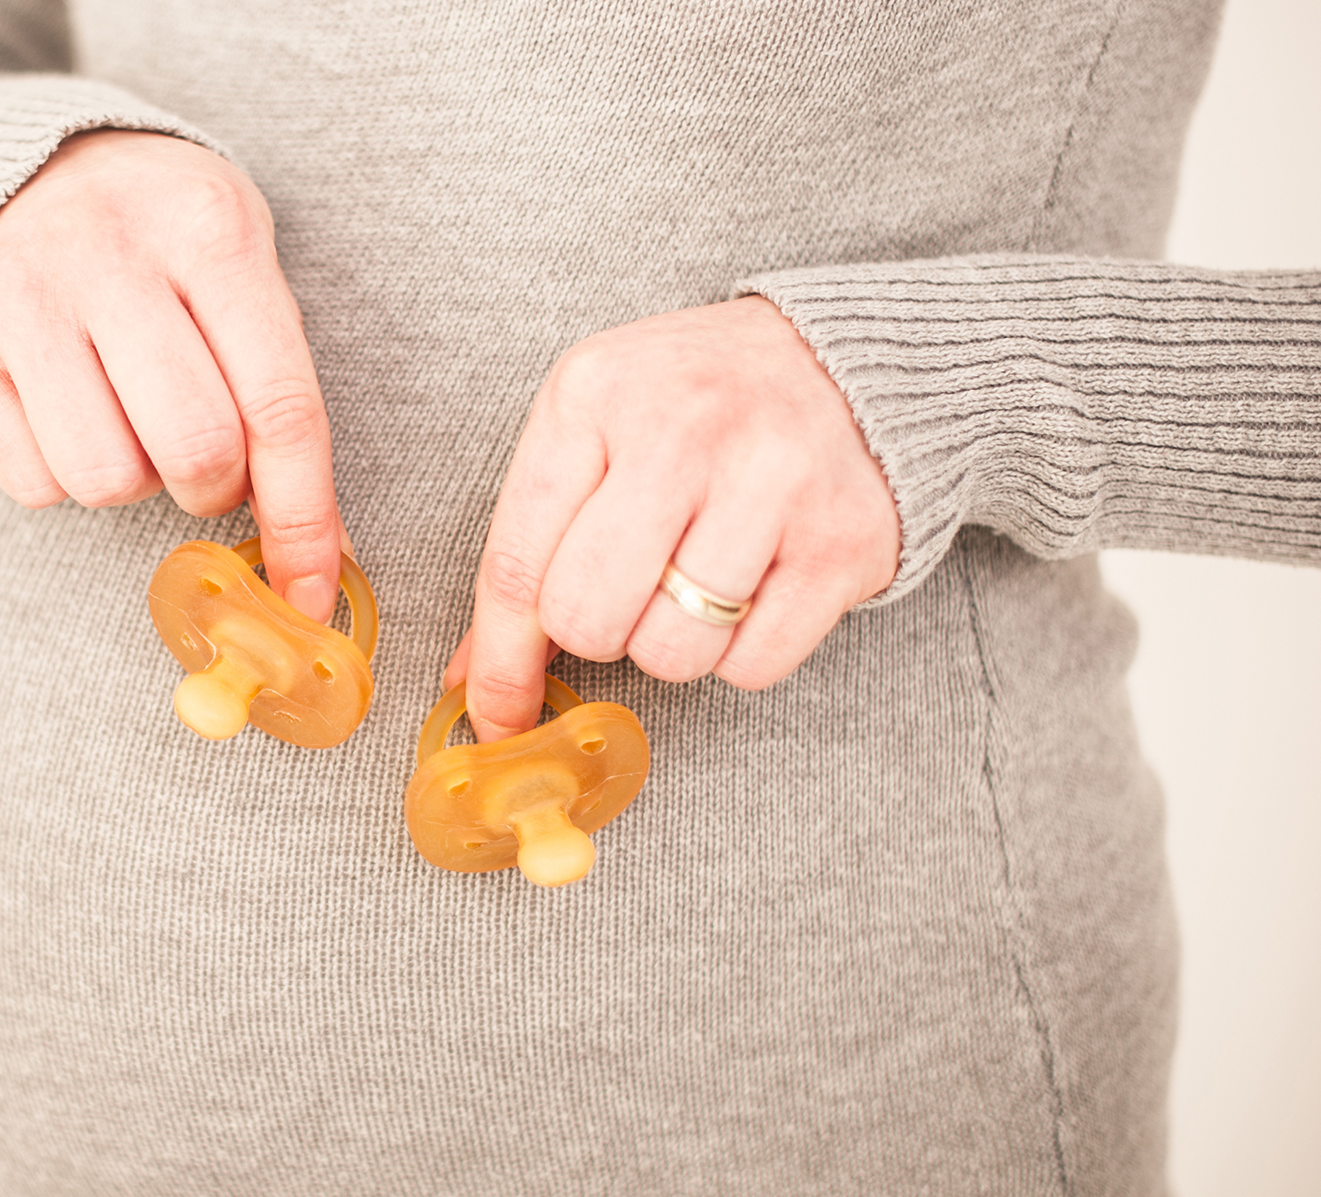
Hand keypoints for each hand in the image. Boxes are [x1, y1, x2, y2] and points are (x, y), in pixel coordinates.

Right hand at [0, 129, 343, 622]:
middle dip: (215, 490)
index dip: (304, 517)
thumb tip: (318, 552)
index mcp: (208, 228)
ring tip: (130, 421)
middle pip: (193, 450)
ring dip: (135, 482)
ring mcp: (21, 297)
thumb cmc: (163, 240)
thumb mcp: (240, 269)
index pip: (279, 405)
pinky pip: (33, 484)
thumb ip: (280, 392)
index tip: (310, 594)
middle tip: (206, 462)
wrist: (24, 167)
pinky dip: (64, 477)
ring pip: (105, 479)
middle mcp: (108, 253)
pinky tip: (69, 413)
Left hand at [447, 295, 899, 741]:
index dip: (498, 660)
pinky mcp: (842, 543)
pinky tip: (756, 584)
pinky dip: (741, 652)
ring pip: (671, 654)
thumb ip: (531, 542)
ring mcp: (772, 484)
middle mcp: (682, 430)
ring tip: (699, 577)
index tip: (494, 716)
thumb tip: (476, 678)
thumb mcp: (593, 430)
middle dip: (597, 633)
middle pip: (587, 620)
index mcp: (594, 393)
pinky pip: (752, 665)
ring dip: (673, 643)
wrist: (844, 357)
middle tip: (630, 590)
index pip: (516, 563)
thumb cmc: (693, 404)